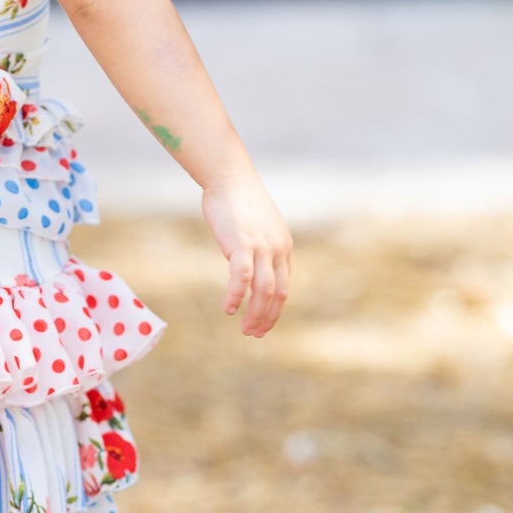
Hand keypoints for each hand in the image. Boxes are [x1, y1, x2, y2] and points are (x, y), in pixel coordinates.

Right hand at [201, 169, 291, 336]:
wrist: (230, 177)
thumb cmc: (238, 201)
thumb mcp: (254, 229)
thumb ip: (255, 250)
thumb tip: (244, 268)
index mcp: (283, 247)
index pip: (284, 286)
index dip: (274, 309)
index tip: (263, 324)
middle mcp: (277, 249)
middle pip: (278, 293)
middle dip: (268, 317)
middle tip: (255, 334)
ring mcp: (262, 247)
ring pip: (264, 290)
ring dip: (256, 314)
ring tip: (245, 330)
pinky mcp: (242, 243)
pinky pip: (242, 277)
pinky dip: (236, 296)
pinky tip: (229, 309)